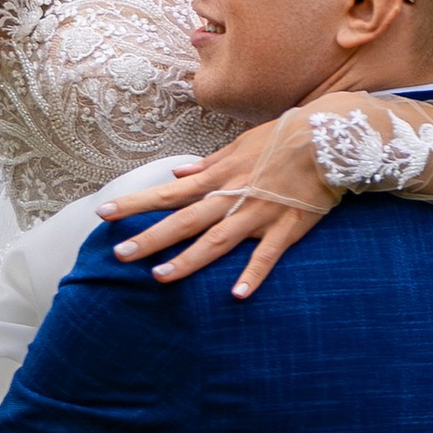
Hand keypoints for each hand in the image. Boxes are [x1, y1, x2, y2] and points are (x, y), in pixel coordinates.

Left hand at [102, 108, 343, 299]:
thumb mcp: (240, 145)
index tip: (104, 212)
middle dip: (150, 238)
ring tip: (159, 277)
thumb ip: (208, 164)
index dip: (135, 203)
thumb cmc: (282, 138)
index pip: (167, 193)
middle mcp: (231, 198)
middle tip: (119, 255)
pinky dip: (253, 275)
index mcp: (218, 178)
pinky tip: (237, 296)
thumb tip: (178, 171)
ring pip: (216, 242)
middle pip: (183, 222)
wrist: (328, 137)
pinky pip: (266, 256)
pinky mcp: (285, 228)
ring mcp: (257, 215)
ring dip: (188, 260)